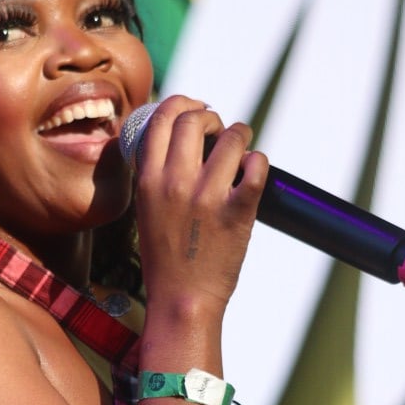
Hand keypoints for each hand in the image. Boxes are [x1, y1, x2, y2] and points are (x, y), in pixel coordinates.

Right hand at [133, 95, 268, 310]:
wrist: (182, 300)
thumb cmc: (166, 259)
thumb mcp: (146, 210)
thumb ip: (158, 175)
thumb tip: (182, 140)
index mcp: (148, 182)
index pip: (159, 119)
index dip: (180, 104)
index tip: (194, 109)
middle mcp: (174, 184)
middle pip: (193, 119)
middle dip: (211, 116)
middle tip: (219, 130)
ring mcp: (207, 197)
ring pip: (232, 137)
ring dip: (241, 135)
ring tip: (241, 149)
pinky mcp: (237, 212)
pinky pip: (256, 165)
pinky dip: (258, 162)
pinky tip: (253, 171)